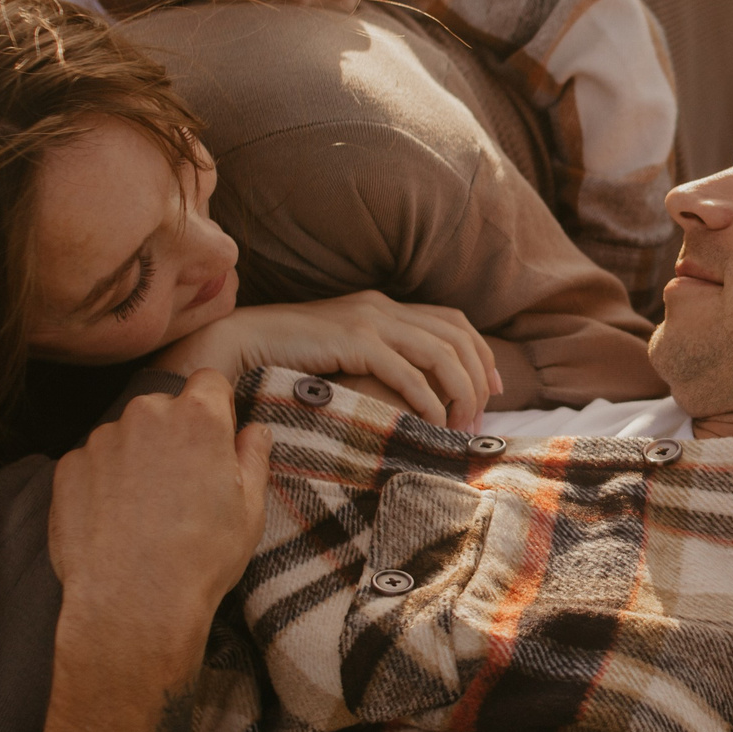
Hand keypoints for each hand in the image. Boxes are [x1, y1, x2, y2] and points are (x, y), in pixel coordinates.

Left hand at [48, 369, 272, 657]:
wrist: (133, 604)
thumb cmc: (201, 557)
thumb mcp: (250, 509)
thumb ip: (253, 456)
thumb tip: (255, 431)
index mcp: (198, 417)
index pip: (209, 381)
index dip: (216, 406)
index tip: (216, 437)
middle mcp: (146, 415)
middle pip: (164, 406)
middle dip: (173, 434)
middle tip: (183, 484)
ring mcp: (101, 440)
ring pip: (126, 435)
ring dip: (136, 458)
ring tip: (146, 510)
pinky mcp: (67, 468)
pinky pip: (92, 463)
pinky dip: (102, 482)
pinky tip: (115, 521)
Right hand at [152, 290, 500, 427]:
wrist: (238, 343)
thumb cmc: (287, 359)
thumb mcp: (342, 355)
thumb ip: (376, 361)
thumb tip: (414, 394)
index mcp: (383, 306)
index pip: (454, 322)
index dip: (482, 354)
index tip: (493, 390)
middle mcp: (383, 307)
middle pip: (457, 336)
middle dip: (478, 378)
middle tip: (481, 416)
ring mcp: (369, 320)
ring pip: (442, 353)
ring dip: (459, 392)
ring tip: (460, 425)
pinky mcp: (354, 341)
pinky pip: (409, 372)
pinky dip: (428, 399)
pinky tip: (431, 423)